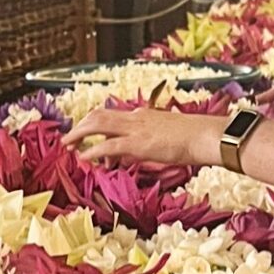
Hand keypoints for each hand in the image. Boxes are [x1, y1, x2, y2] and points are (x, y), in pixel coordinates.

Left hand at [62, 107, 222, 166]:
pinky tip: (83, 158)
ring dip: (80, 134)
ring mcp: (136, 129)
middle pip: (99, 115)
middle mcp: (135, 118)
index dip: (95, 125)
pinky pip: (108, 145)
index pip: (112, 115)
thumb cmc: (193, 138)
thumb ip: (151, 142)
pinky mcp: (138, 143)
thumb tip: (144, 151)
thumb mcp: (168, 135)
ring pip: (98, 124)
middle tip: (68, 139)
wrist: (206, 136)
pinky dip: (92, 151)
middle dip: (80, 126)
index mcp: (142, 115)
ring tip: (68, 146)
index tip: (87, 139)